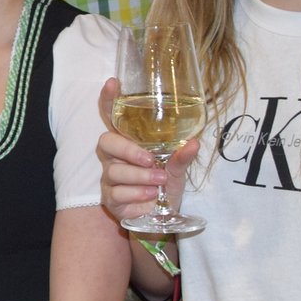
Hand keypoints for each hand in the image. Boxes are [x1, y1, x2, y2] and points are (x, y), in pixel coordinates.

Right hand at [96, 78, 198, 223]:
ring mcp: (109, 178)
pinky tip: (149, 198)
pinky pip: (117, 194)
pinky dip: (136, 196)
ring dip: (140, 177)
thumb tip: (194, 142)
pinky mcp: (109, 199)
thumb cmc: (164, 186)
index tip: (113, 82)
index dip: (109, 100)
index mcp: (128, 142)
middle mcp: (114, 157)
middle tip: (150, 160)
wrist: (161, 218)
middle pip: (106, 142)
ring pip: (114, 172)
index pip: (112, 117)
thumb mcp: (177, 170)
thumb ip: (182, 157)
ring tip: (159, 182)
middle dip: (128, 151)